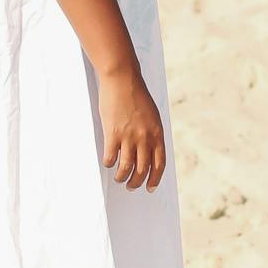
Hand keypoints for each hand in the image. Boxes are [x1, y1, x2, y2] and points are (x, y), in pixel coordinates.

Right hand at [97, 62, 165, 190]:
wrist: (122, 80)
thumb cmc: (136, 96)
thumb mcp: (152, 116)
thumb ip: (152, 134)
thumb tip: (148, 152)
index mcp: (157, 134)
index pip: (159, 164)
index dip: (155, 179)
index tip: (150, 187)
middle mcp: (145, 138)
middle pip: (142, 170)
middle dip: (136, 182)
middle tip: (131, 186)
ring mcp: (128, 137)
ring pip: (126, 168)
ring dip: (122, 178)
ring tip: (119, 179)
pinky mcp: (112, 133)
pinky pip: (110, 157)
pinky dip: (109, 164)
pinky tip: (108, 163)